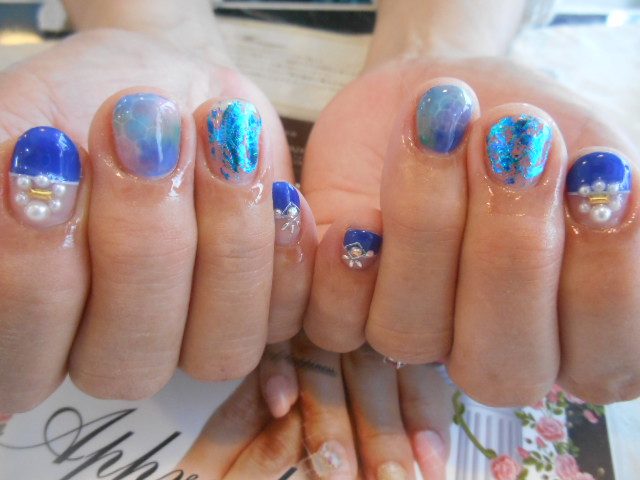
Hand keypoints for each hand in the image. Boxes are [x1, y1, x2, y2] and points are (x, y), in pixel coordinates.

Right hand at [0, 0, 316, 411]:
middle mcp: (112, 347)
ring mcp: (193, 339)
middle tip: (143, 133)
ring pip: (219, 351)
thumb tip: (23, 203)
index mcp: (32, 327)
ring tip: (218, 141)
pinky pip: (285, 319)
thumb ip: (6, 183)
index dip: (34, 273)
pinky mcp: (262, 311)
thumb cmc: (73, 111)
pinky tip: (278, 193)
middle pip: (127, 363)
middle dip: (141, 243)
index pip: (21, 361)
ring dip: (226, 241)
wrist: (155, 89)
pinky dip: (285, 256)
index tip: (48, 154)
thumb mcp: (11, 127)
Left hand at [301, 0, 639, 405]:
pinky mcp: (344, 304)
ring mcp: (415, 328)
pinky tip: (357, 215)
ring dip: (425, 229)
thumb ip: (603, 196)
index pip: (603, 363)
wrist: (435, 90)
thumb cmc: (520, 121)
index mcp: (568, 328)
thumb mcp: (584, 144)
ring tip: (436, 129)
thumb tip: (605, 199)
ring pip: (410, 336)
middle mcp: (489, 343)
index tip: (601, 171)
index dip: (604, 283)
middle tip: (517, 140)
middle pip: (500, 368)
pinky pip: (336, 324)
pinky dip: (345, 272)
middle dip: (509, 253)